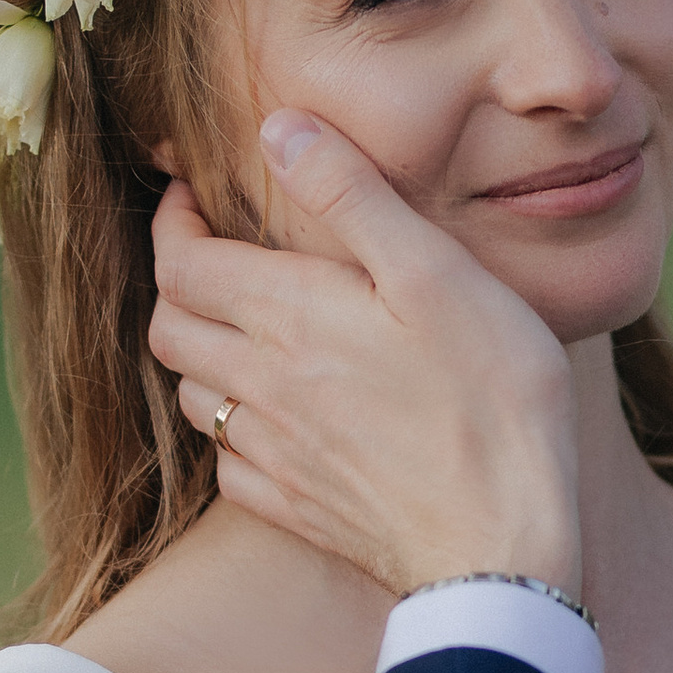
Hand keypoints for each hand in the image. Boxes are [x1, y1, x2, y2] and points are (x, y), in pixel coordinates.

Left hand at [149, 113, 583, 600]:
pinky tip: (273, 421)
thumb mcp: (437, 275)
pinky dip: (233, 431)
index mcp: (287, 317)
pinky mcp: (299, 509)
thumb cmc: (491, 402)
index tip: (190, 194)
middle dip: (178, 281)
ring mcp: (276, 455)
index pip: (180, 260)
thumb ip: (353, 196)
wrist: (503, 545)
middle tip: (214, 255)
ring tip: (242, 331)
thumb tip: (279, 128)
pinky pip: (230, 466)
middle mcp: (262, 385)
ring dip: (200, 354)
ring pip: (194, 396)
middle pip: (169, 328)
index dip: (173, 220)